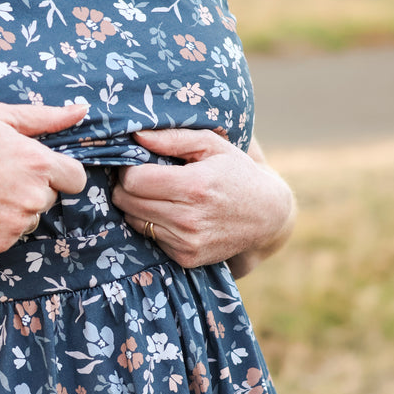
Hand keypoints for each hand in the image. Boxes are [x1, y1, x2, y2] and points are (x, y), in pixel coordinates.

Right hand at [0, 101, 87, 252]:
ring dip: (14, 209)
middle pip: (50, 198)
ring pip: (31, 218)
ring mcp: (17, 223)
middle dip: (31, 189)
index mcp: (38, 163)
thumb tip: (81, 110)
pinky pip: (11, 235)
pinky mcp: (0, 243)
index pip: (76, 179)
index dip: (59, 174)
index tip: (38, 171)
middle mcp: (34, 197)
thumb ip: (44, 117)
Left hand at [111, 128, 294, 276]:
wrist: (266, 216)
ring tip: (160, 196)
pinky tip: (172, 214)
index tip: (137, 164)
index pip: (134, 181)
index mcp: (194, 186)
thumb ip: (173, 138)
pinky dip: (154, 225)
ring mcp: (187, 241)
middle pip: (127, 202)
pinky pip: (150, 238)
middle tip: (143, 179)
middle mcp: (188, 218)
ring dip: (139, 207)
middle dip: (127, 188)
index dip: (129, 170)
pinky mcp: (186, 257)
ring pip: (134, 221)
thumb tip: (136, 136)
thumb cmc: (236, 173)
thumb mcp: (213, 145)